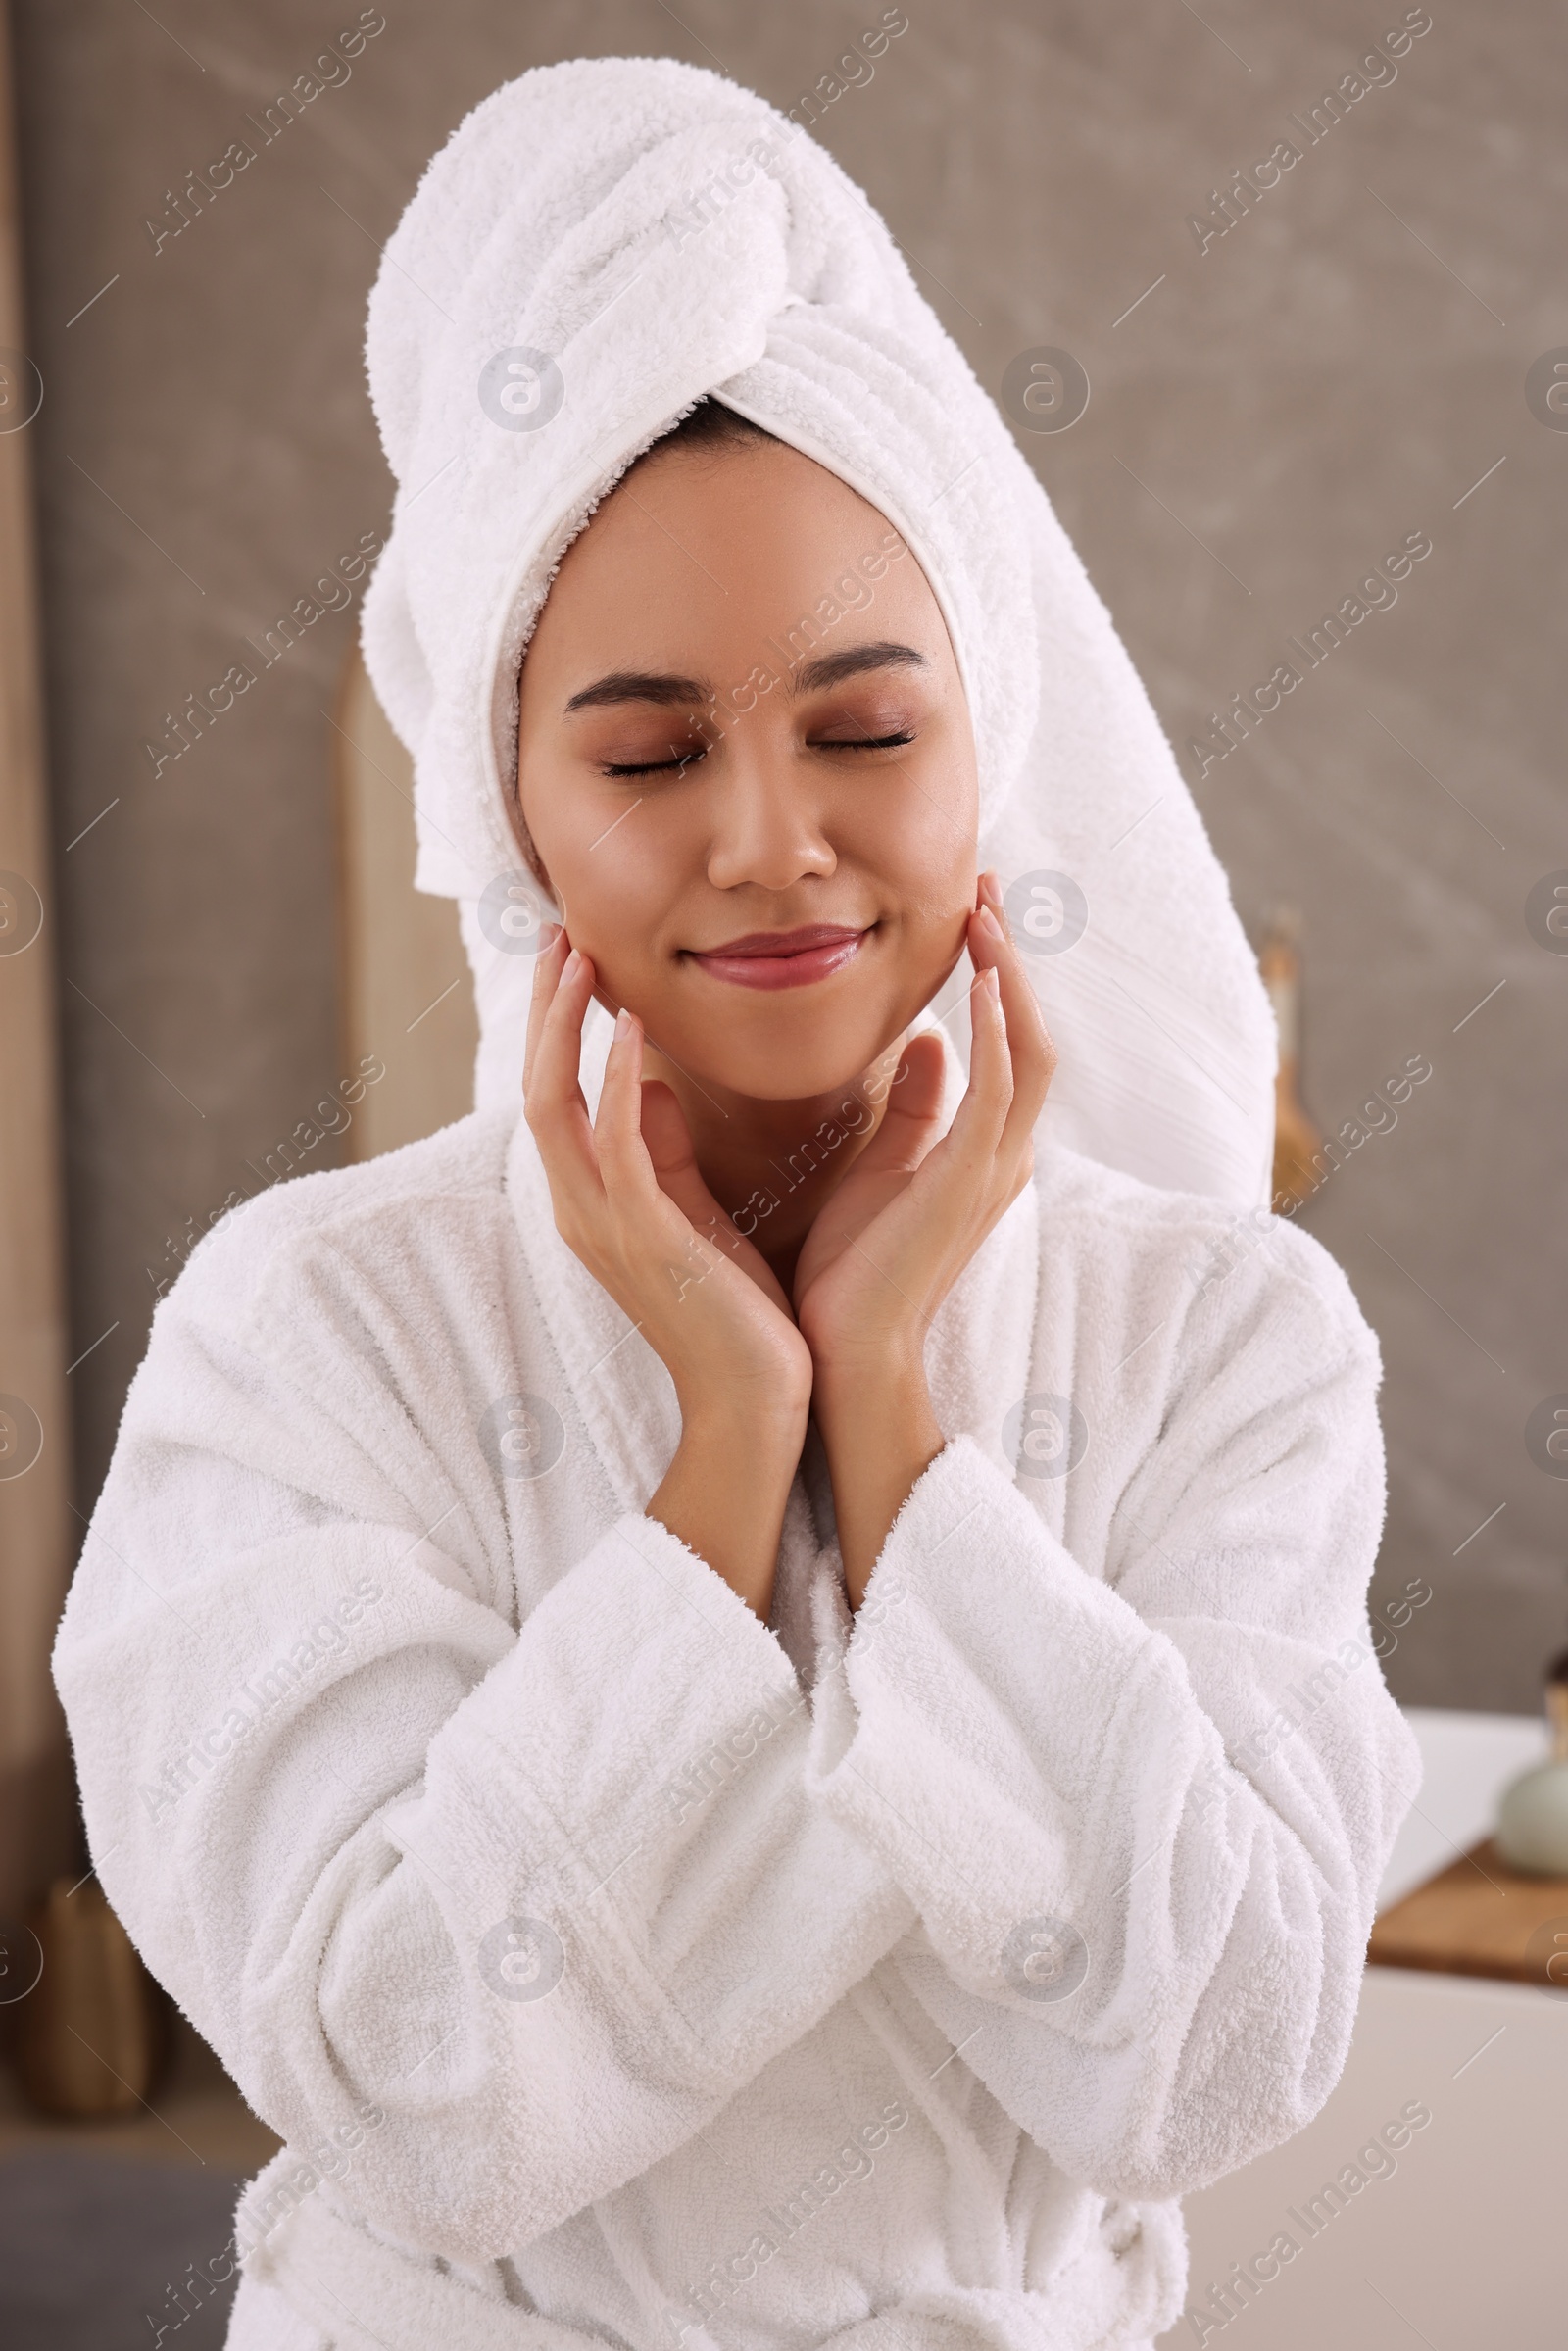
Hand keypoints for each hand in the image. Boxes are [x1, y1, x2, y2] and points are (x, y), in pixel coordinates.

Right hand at [524, 932, 811, 1614]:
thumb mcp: (697, 1217)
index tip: (573, 954)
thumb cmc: (741, 1315)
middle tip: (557, 931)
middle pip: (534, 1084)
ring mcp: (604, 1224)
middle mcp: (583, 1208)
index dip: (556, 1022)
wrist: (759, 1405)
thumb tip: (654, 1082)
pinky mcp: (643, 1238)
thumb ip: (668, 1153)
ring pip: (553, 1103)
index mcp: (595, 1201)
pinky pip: (613, 1145)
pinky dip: (614, 1081)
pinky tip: (628, 1030)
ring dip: (563, 1025)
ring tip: (577, 956)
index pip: (554, 1092)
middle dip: (543, 1007)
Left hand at [793, 872, 1055, 1602]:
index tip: (973, 909)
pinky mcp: (972, 1182)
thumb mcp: (880, 1170)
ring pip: (1032, 1049)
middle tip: (989, 884)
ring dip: (1012, 975)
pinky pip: (1004, 1086)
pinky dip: (999, 1024)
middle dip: (1013, 957)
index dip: (996, 976)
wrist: (842, 1355)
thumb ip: (909, 1108)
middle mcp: (1003, 1156)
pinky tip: (981, 972)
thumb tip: (922, 1041)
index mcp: (980, 1152)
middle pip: (1034, 1033)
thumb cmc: (849, 1273)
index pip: (1007, 1044)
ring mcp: (996, 1170)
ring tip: (987, 908)